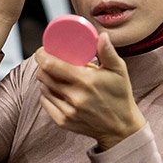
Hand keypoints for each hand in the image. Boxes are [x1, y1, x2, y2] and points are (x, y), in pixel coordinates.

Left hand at [34, 33, 146, 149]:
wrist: (120, 127)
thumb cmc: (119, 95)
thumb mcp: (119, 71)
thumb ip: (108, 52)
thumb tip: (101, 35)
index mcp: (86, 81)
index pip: (51, 65)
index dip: (42, 55)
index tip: (43, 51)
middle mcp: (75, 97)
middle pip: (43, 76)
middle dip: (42, 66)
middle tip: (48, 61)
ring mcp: (67, 111)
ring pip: (43, 88)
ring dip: (44, 79)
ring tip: (54, 75)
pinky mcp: (63, 121)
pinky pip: (45, 102)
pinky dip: (47, 94)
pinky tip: (55, 89)